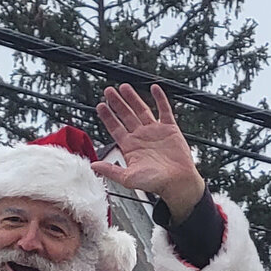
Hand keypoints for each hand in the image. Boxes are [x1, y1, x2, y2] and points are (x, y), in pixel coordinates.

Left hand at [93, 83, 204, 223]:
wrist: (177, 183)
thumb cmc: (154, 183)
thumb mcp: (128, 178)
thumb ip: (110, 170)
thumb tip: (93, 165)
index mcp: (130, 147)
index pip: (115, 128)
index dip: (107, 116)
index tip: (100, 105)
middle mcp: (141, 137)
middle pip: (126, 115)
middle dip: (116, 103)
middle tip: (108, 91)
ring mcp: (155, 131)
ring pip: (141, 110)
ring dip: (132, 98)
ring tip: (124, 86)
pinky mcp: (170, 129)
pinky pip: (164, 110)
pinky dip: (160, 99)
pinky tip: (155, 88)